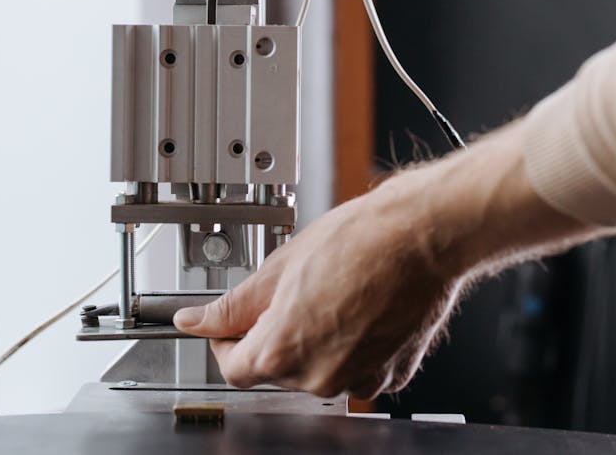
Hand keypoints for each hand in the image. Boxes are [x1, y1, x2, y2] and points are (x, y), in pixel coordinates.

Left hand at [173, 171, 462, 398]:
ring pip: (316, 369)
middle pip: (275, 368)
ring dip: (313, 339)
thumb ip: (232, 304)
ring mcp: (358, 379)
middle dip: (274, 333)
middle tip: (292, 289)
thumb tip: (194, 320)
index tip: (231, 321)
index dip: (225, 339)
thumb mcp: (280, 265)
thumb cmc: (361, 240)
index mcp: (283, 350)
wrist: (421, 236)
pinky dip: (351, 344)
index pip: (231, 367)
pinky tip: (359, 306)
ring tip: (332, 291)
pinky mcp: (390, 375)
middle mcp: (319, 377)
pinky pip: (356, 368)